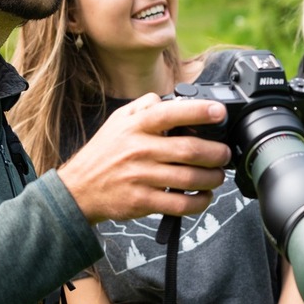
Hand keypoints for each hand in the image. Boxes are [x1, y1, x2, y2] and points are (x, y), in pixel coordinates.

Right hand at [58, 94, 230, 223]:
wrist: (79, 189)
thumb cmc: (103, 153)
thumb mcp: (118, 121)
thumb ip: (144, 107)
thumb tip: (168, 98)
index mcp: (136, 126)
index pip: (170, 114)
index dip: (199, 112)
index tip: (219, 112)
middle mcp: (139, 150)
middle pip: (189, 150)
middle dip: (216, 153)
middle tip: (225, 154)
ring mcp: (141, 177)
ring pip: (189, 178)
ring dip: (212, 178)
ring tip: (218, 175)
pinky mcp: (142, 201)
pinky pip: (179, 204)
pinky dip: (199, 202)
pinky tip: (204, 196)